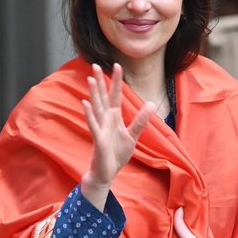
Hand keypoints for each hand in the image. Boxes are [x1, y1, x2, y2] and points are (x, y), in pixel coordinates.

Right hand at [81, 63, 152, 210]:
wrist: (107, 173)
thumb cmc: (117, 154)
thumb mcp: (133, 136)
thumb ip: (141, 120)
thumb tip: (151, 103)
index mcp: (114, 118)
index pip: (115, 96)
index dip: (116, 81)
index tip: (117, 65)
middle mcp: (106, 120)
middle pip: (103, 97)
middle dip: (100, 81)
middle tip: (94, 64)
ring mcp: (100, 128)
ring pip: (97, 108)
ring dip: (94, 94)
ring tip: (91, 79)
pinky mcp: (98, 139)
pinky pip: (93, 125)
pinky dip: (90, 114)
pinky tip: (85, 103)